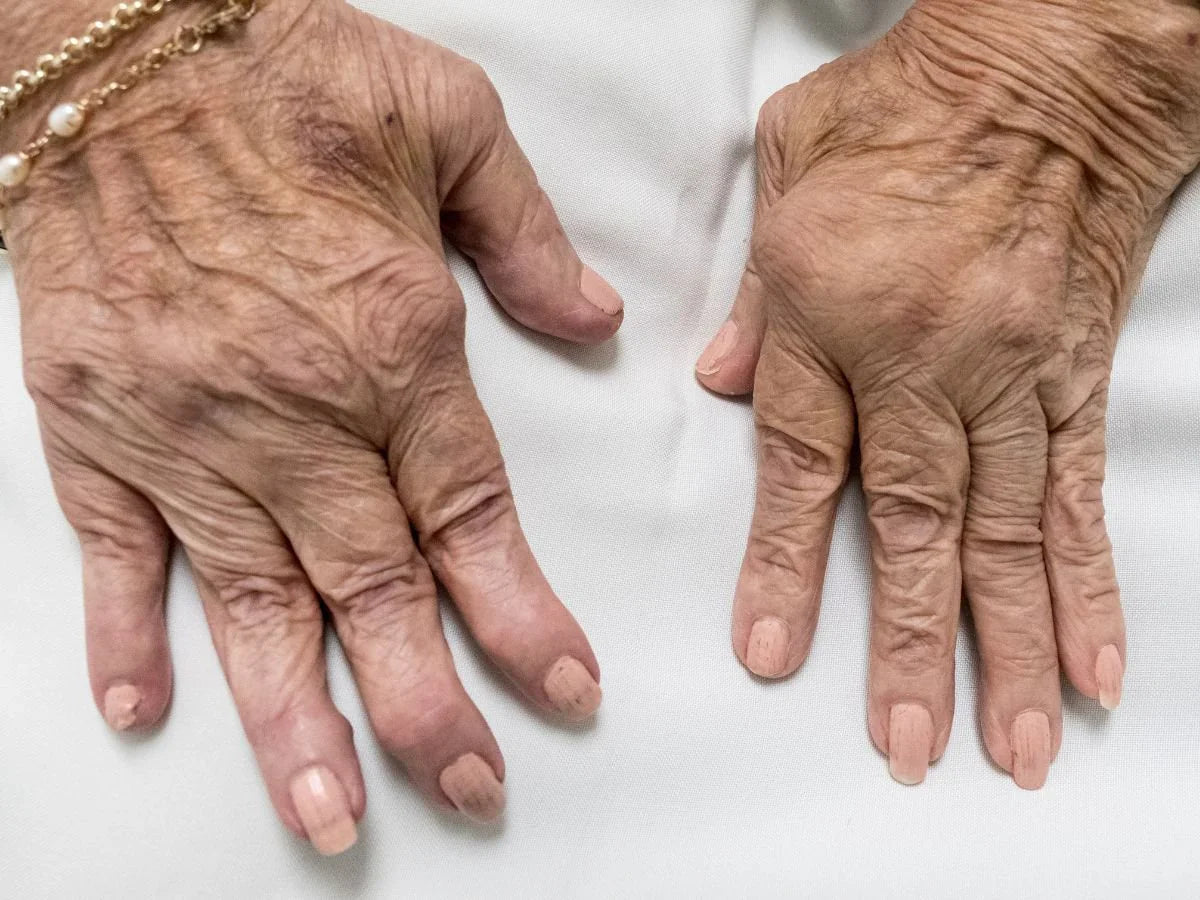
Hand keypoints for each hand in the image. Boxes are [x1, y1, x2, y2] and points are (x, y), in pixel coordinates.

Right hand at [6, 0, 622, 851]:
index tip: (562, 686)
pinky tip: (147, 709)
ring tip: (326, 810)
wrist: (122, 40)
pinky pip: (113, 545)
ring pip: (251, 598)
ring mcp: (187, 424)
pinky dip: (124, 630)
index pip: (472, 513)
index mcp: (392, 342)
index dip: (521, 613)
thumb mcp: (448, 119)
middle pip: (373, 587)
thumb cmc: (286, 72)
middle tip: (467, 787)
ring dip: (289, 715)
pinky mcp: (95, 417)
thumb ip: (528, 237)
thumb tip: (593, 318)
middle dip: (423, 703)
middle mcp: (293, 408)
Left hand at [697, 0, 1199, 787]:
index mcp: (830, 313)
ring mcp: (1008, 377)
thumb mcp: (788, 164)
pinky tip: (1095, 665)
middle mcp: (923, 360)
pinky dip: (1088, 587)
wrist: (1048, 61)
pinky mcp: (1071, 379)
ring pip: (1003, 533)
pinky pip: (1079, 496)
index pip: (800, 465)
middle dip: (909, 645)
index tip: (774, 653)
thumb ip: (750, 288)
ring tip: (1006, 746)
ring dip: (1004, 646)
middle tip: (906, 742)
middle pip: (912, 524)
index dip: (784, 566)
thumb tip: (719, 381)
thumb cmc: (906, 102)